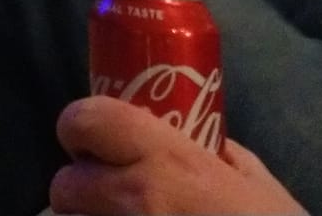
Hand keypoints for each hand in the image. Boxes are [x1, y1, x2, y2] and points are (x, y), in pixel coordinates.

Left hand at [50, 98, 304, 215]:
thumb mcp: (256, 184)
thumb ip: (217, 152)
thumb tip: (190, 131)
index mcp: (169, 161)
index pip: (85, 120)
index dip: (81, 128)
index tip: (92, 140)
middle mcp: (139, 201)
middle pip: (65, 186)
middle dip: (81, 188)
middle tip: (106, 193)